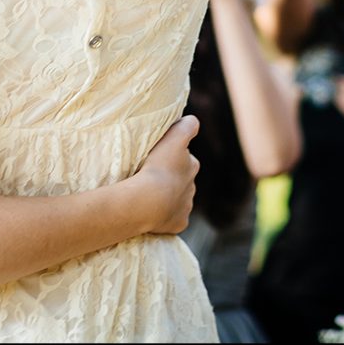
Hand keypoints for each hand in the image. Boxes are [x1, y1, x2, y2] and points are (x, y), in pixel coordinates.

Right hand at [136, 114, 199, 234]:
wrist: (149, 200)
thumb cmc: (158, 166)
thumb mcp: (173, 137)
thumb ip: (187, 126)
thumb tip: (194, 121)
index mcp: (192, 166)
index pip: (185, 157)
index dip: (174, 155)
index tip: (162, 156)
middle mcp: (192, 186)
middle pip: (182, 178)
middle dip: (172, 177)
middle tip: (152, 174)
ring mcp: (185, 206)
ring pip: (177, 199)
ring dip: (167, 196)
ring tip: (149, 193)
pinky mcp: (179, 223)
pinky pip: (172, 217)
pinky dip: (165, 215)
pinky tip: (153, 211)